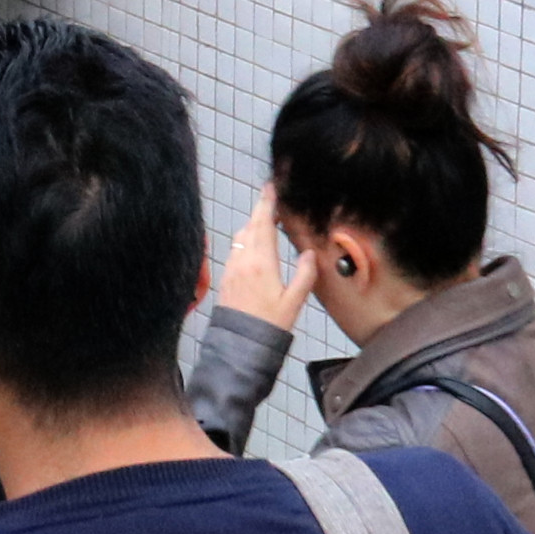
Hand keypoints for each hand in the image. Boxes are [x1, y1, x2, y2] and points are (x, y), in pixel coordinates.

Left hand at [216, 188, 318, 331]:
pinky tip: (253, 244)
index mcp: (262, 263)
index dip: (267, 204)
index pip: (264, 225)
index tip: (271, 188)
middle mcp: (243, 261)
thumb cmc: (269, 325)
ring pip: (241, 237)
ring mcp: (231, 268)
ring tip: (265, 219)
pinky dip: (245, 239)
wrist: (240, 345)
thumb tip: (308, 253)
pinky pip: (235, 249)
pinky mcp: (226, 277)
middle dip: (260, 209)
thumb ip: (304, 275)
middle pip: (250, 226)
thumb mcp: (294, 302)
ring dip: (252, 224)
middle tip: (269, 195)